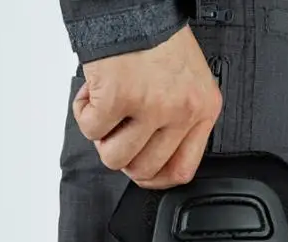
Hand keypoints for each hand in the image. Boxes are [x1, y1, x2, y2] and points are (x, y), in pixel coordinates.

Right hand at [73, 25, 221, 188]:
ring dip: (102, 137)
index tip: (142, 173)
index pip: (182, 170)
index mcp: (203, 110)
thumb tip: (156, 158)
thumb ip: (180, 123)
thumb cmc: (158, 40)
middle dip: (123, 156)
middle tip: (117, 132)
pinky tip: (94, 92)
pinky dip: (84, 113)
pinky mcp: (118, 96)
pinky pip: (91, 130)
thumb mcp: (189, 85)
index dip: (156, 178)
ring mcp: (151, 106)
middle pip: (145, 169)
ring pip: (115, 157)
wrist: (134, 5)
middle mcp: (181, 111)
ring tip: (106, 110)